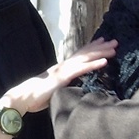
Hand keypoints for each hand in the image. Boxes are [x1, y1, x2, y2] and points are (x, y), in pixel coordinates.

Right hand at [0, 38, 116, 113]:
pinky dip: (94, 64)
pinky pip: (81, 69)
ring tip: (114, 47)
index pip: (79, 56)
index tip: (102, 42)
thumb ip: (63, 87)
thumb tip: (70, 91)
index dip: (91, 48)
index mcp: (62, 68)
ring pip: (85, 58)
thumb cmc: (36, 97)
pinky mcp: (63, 77)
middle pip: (85, 53)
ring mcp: (63, 70)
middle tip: (114, 41)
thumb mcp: (54, 90)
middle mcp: (63, 65)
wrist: (23, 98)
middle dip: (100, 46)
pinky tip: (105, 61)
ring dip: (101, 52)